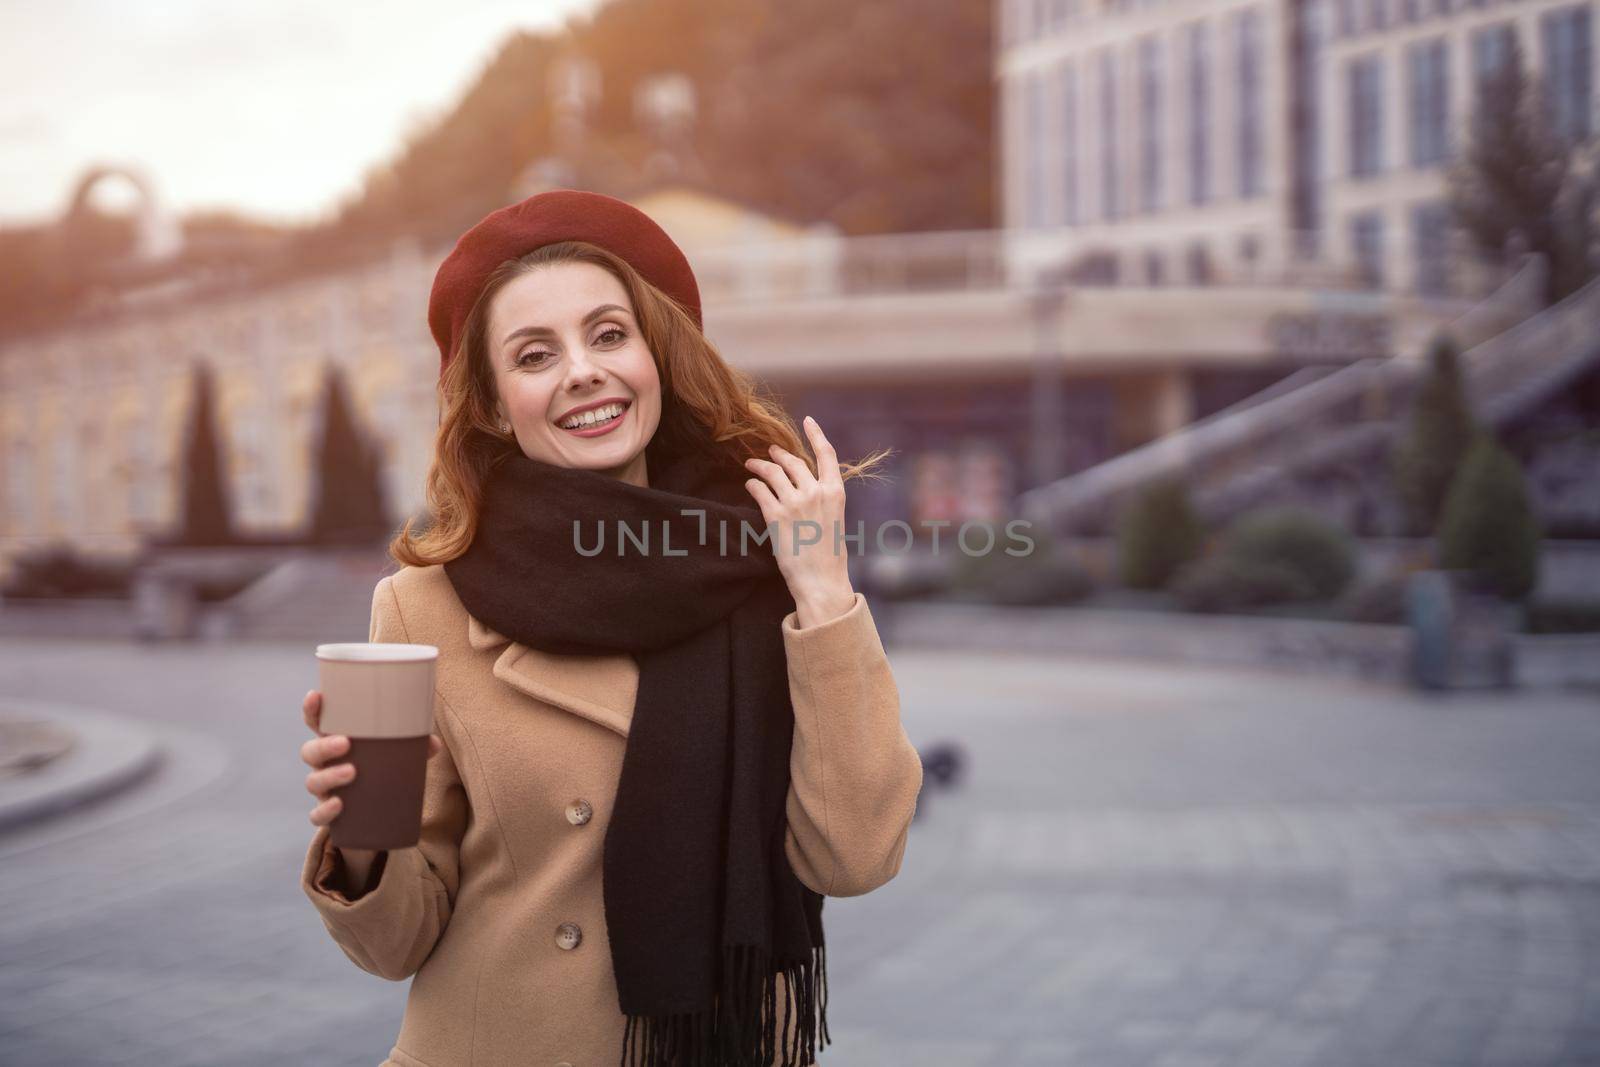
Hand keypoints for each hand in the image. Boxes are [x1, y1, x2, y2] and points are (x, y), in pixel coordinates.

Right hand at [301, 689, 441, 859]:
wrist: (379, 812)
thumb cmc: (384, 769)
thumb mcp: (398, 754)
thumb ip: (414, 746)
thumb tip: (432, 743)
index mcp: (336, 742)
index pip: (316, 723)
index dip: (312, 709)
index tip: (315, 695)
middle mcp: (324, 764)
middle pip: (310, 752)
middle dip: (324, 746)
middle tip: (345, 743)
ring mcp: (324, 789)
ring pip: (313, 782)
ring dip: (329, 776)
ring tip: (352, 772)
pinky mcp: (329, 813)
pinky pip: (318, 815)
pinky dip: (325, 811)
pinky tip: (339, 805)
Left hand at [742, 416, 854, 624]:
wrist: (821, 581)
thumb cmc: (829, 557)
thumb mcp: (835, 521)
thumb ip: (824, 500)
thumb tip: (809, 487)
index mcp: (835, 493)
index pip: (826, 454)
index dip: (816, 434)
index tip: (808, 421)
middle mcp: (815, 492)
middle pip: (793, 461)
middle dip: (778, 454)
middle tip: (769, 452)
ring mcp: (794, 502)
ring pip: (772, 472)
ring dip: (759, 465)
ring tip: (751, 463)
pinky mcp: (775, 516)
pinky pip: (759, 490)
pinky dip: (753, 484)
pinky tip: (750, 484)